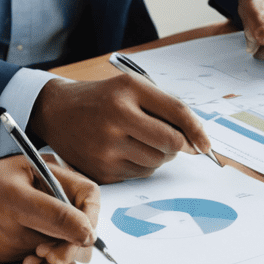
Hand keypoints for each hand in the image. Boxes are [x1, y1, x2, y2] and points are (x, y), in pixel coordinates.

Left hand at [0, 156, 99, 263]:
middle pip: (84, 227)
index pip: (89, 196)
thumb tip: (87, 232)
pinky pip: (53, 262)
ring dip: (58, 261)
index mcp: (54, 178)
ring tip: (34, 259)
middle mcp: (55, 201)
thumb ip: (53, 214)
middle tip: (51, 257)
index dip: (91, 218)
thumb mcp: (15, 200)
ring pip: (71, 248)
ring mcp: (46, 224)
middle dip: (72, 246)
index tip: (82, 239)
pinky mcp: (36, 244)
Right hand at [30, 73, 212, 181]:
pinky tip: (127, 151)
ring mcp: (106, 149)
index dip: (197, 131)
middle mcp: (116, 119)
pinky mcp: (100, 171)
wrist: (57, 112)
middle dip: (177, 144)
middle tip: (169, 139)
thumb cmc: (101, 98)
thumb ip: (165, 108)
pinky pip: (139, 175)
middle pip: (170, 143)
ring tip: (142, 141)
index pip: (177, 114)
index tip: (206, 144)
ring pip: (157, 162)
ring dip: (160, 155)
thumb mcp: (131, 88)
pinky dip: (142, 165)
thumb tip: (195, 141)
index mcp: (127, 92)